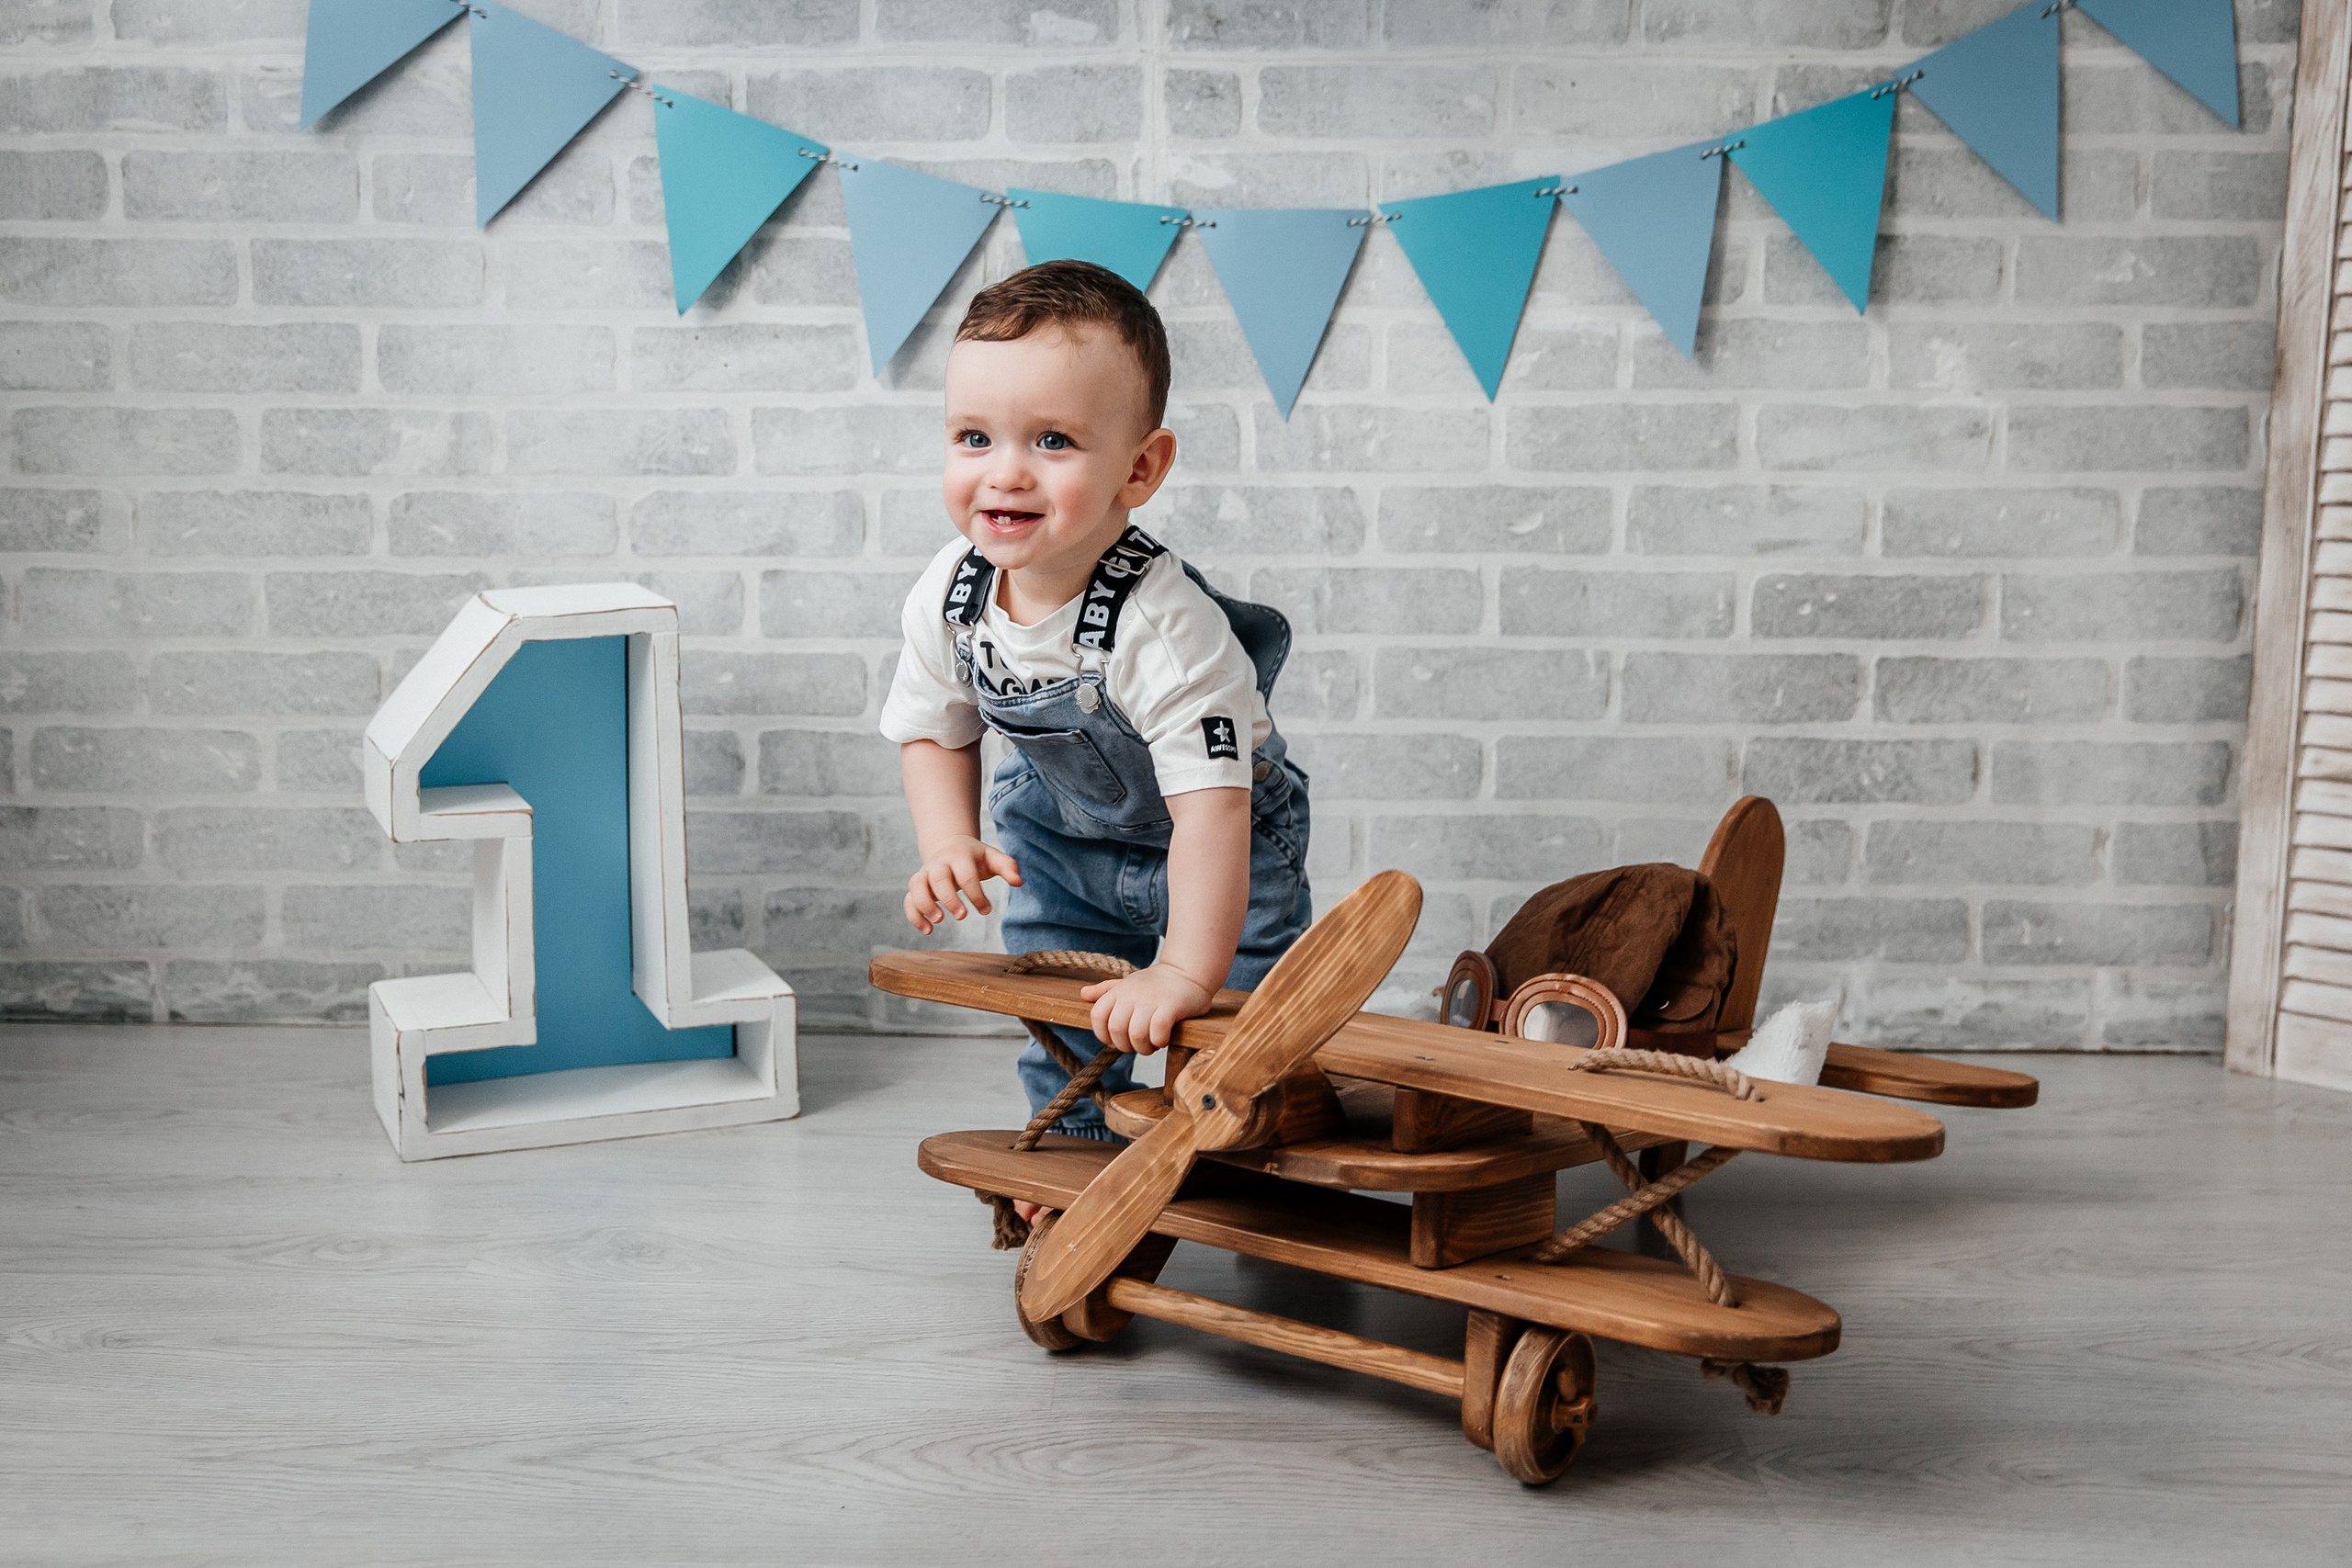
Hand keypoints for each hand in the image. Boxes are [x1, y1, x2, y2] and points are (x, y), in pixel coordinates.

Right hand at [904, 835, 1021, 934]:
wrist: (949, 846)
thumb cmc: (975, 857)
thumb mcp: (992, 857)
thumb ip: (1008, 866)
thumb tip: (1019, 882)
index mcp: (960, 856)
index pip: (966, 875)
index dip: (976, 894)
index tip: (987, 911)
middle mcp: (939, 863)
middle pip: (938, 877)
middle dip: (948, 898)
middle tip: (962, 916)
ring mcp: (925, 874)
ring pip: (917, 886)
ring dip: (925, 904)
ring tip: (938, 922)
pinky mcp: (916, 886)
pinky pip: (908, 899)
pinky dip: (914, 915)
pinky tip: (927, 931)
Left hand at [1079, 963, 1214, 1054]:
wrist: (1188, 973)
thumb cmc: (1156, 983)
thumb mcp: (1128, 983)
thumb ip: (1106, 991)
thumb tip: (1084, 994)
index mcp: (1119, 990)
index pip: (1097, 1015)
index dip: (1102, 1034)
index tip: (1115, 1042)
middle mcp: (1132, 993)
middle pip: (1116, 1029)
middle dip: (1125, 1046)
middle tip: (1137, 1046)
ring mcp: (1152, 999)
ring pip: (1136, 1034)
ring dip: (1143, 1048)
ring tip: (1151, 1046)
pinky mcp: (1171, 1005)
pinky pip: (1157, 1030)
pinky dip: (1158, 1041)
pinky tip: (1164, 1040)